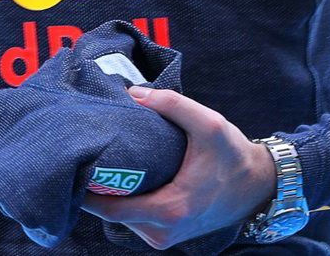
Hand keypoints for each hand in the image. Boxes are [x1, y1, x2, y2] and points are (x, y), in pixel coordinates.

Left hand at [79, 87, 274, 249]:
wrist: (259, 187)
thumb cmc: (233, 156)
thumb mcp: (209, 123)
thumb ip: (173, 104)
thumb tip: (132, 93)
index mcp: (171, 209)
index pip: (112, 209)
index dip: (86, 193)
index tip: (70, 168)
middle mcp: (164, 231)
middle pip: (110, 215)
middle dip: (91, 191)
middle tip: (76, 161)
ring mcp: (164, 237)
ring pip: (121, 220)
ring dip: (107, 197)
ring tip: (94, 166)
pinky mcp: (166, 235)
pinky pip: (133, 222)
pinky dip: (123, 203)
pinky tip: (117, 179)